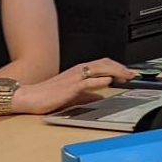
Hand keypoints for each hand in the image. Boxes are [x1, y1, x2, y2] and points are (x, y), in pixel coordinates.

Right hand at [11, 59, 135, 115]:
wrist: (28, 97)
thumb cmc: (47, 95)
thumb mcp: (72, 95)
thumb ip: (87, 95)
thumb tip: (100, 96)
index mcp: (79, 72)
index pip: (102, 64)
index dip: (117, 67)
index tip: (129, 73)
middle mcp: (78, 71)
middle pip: (104, 64)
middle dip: (120, 68)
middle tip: (133, 74)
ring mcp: (74, 78)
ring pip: (99, 69)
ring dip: (115, 71)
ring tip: (127, 75)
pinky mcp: (70, 87)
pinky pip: (87, 81)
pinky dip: (99, 80)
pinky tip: (109, 80)